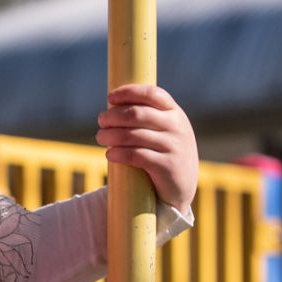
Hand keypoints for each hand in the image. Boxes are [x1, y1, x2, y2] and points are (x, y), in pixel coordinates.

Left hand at [96, 85, 198, 212]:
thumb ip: (147, 118)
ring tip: (101, 138)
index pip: (152, 94)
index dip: (129, 92)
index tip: (110, 97)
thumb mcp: (163, 132)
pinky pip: (135, 155)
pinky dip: (118, 153)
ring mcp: (173, 146)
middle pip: (137, 113)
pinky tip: (110, 154)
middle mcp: (176, 127)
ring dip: (110, 135)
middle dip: (113, 116)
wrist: (180, 189)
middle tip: (101, 121)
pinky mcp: (166, 166)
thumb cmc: (164, 155)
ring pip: (132, 135)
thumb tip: (113, 107)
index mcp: (175, 113)